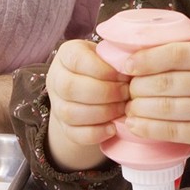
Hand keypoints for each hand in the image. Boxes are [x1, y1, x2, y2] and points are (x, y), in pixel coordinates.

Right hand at [44, 39, 128, 169]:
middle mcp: (56, 79)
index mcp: (67, 54)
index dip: (101, 69)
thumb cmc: (107, 66)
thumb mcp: (110, 55)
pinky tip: (113, 128)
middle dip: (104, 93)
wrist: (91, 88)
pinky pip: (74, 134)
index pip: (76, 60)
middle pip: (70, 87)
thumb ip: (117, 57)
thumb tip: (134, 68)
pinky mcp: (63, 127)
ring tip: (122, 109)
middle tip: (126, 94)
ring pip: (71, 112)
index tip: (123, 75)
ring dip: (102, 113)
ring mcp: (57, 105)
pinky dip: (95, 133)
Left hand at [120, 42, 189, 179]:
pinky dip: (148, 128)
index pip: (176, 53)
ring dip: (137, 107)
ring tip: (125, 106)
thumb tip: (153, 54)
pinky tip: (134, 124)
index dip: (146, 58)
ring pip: (163, 107)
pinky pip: (171, 131)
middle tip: (123, 87)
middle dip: (136, 85)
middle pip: (164, 81)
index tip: (126, 63)